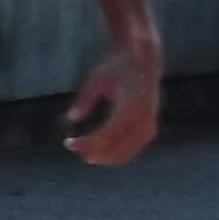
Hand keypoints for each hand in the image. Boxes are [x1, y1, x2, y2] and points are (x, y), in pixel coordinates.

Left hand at [61, 30, 161, 165]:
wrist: (144, 63)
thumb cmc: (118, 69)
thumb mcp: (98, 78)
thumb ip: (85, 98)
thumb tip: (70, 118)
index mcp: (130, 108)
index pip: (106, 135)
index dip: (87, 143)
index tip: (69, 143)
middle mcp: (142, 121)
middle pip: (113, 149)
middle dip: (91, 152)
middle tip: (72, 147)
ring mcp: (148, 129)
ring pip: (121, 155)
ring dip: (100, 157)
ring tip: (81, 150)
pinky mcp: (149, 132)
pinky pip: (128, 151)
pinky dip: (111, 154)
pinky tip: (95, 150)